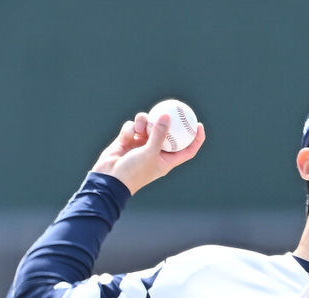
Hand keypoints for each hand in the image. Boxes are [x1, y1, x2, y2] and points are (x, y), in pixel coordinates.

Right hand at [91, 111, 205, 194]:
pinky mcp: (128, 140)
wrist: (109, 178)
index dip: (196, 139)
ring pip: (148, 125)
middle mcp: (155, 152)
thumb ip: (159, 134)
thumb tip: (167, 116)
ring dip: (144, 122)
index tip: (199, 125)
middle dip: (168, 121)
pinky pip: (133, 127)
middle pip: (167, 133)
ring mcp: (141, 145)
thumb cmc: (134, 171)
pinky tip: (128, 134)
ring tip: (141, 127)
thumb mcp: (150, 153)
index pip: (187, 150)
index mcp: (167, 160)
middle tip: (172, 108)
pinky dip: (131, 128)